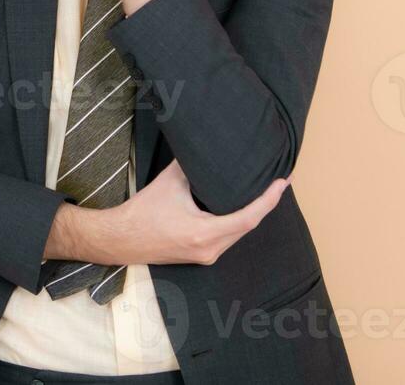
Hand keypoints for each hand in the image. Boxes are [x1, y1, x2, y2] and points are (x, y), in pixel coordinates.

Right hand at [116, 159, 286, 264]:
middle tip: (280, 182)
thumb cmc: (144, 211)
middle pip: (248, 227)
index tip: (283, 182)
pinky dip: (238, 223)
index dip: (268, 200)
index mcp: (205, 233)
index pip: (248, 217)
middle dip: (266, 204)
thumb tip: (207, 147)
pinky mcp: (200, 256)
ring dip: (253, 215)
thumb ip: (192, 165)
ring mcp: (206, 256)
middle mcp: (210, 249)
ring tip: (266, 193)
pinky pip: (228, 239)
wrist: (122, 239)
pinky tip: (242, 209)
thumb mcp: (170, 182)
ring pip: (239, 234)